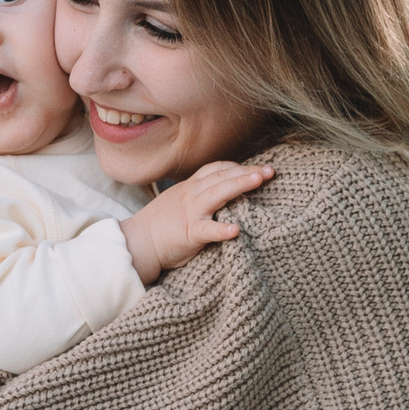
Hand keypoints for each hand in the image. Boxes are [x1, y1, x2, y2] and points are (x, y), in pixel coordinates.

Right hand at [117, 159, 273, 284]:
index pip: (216, 169)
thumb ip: (198, 197)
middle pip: (222, 176)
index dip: (237, 166)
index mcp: (190, 188)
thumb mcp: (178, 203)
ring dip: (240, 185)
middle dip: (247, 171)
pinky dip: (221, 229)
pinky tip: (236, 230)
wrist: (137, 243)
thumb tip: (220, 195)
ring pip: (218, 194)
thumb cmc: (159, 226)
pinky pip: (206, 229)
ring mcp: (190, 212)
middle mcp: (191, 195)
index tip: (257, 167)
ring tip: (260, 180)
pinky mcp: (188, 233)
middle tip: (271, 170)